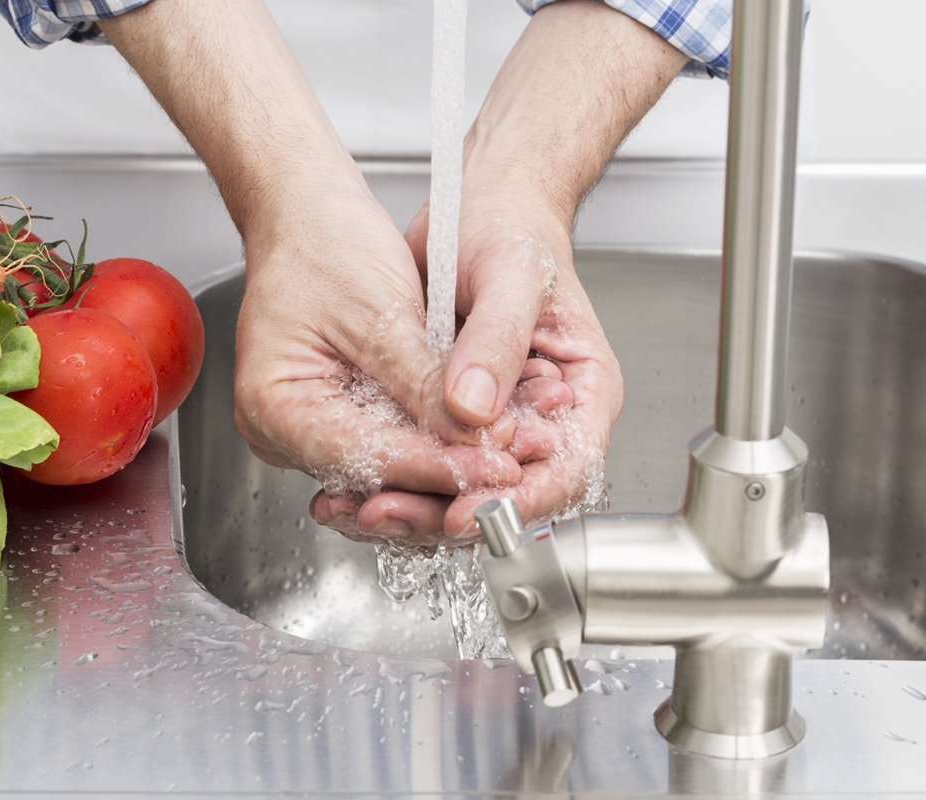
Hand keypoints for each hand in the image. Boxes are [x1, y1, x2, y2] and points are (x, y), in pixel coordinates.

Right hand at [234, 182, 522, 545]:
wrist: (308, 211)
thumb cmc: (324, 243)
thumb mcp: (382, 313)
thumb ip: (423, 382)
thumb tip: (471, 434)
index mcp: (272, 405)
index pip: (363, 457)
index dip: (435, 465)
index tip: (496, 465)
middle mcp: (281, 428)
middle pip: (372, 476)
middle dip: (447, 472)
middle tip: (514, 464)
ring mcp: (306, 427)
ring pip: (384, 467)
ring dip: (446, 460)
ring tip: (510, 450)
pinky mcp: (334, 417)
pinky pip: (385, 442)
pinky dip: (432, 439)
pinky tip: (480, 436)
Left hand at [310, 186, 622, 539]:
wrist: (473, 207)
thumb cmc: (513, 229)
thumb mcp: (513, 276)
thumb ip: (499, 341)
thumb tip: (474, 409)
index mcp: (580, 395)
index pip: (563, 472)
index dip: (515, 504)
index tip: (463, 512)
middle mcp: (538, 420)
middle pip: (503, 496)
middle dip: (443, 514)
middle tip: (386, 514)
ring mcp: (490, 424)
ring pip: (458, 490)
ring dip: (408, 504)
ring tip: (354, 508)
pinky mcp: (444, 417)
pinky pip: (423, 464)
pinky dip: (388, 477)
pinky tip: (348, 482)